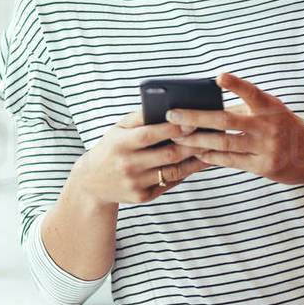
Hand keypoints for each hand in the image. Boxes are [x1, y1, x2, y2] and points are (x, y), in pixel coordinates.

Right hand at [71, 108, 210, 205]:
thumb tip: (168, 107)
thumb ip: (140, 117)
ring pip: (174, 171)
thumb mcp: (118, 129)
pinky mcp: (143, 197)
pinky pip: (170, 183)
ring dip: (195, 161)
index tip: (192, 122)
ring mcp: (136, 183)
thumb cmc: (111, 148)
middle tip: (212, 135)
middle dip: (192, 145)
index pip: (150, 135)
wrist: (91, 182)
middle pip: (168, 154)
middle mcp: (128, 165)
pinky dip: (185, 173)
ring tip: (211, 149)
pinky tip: (197, 164)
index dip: (172, 129)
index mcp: (120, 144)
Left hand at [168, 72, 303, 185]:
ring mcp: (267, 147)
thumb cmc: (286, 128)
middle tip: (171, 114)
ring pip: (224, 143)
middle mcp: (268, 126)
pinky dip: (211, 156)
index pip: (251, 92)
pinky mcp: (264, 167)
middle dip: (196, 117)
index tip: (219, 77)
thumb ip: (245, 108)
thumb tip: (206, 107)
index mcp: (270, 107)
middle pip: (226, 120)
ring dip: (197, 140)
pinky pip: (231, 161)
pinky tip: (195, 152)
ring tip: (175, 136)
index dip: (236, 84)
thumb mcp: (273, 112)